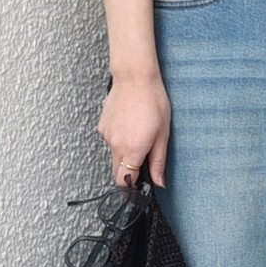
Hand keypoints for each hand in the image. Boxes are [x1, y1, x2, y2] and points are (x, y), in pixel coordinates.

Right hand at [97, 73, 170, 187]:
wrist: (135, 78)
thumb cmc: (152, 101)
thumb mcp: (162, 134)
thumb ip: (158, 162)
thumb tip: (159, 182)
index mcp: (132, 150)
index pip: (124, 181)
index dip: (131, 188)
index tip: (138, 187)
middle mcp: (116, 145)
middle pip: (117, 172)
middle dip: (128, 173)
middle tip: (143, 162)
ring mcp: (106, 136)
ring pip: (114, 156)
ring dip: (125, 154)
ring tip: (138, 135)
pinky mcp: (102, 126)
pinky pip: (110, 141)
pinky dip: (119, 140)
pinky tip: (129, 126)